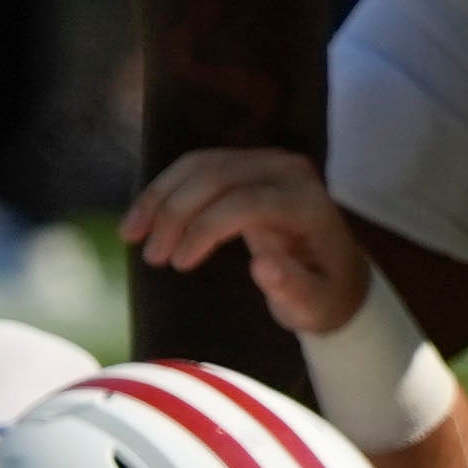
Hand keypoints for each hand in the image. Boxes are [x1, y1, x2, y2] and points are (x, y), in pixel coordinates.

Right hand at [125, 145, 373, 340]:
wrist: (336, 274)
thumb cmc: (324, 295)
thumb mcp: (314, 305)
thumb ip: (292, 288)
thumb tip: (262, 263)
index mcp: (308, 203)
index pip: (247, 201)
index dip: (206, 228)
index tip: (178, 265)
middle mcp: (288, 171)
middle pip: (219, 176)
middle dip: (176, 213)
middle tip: (151, 257)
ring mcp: (266, 162)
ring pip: (201, 165)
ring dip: (160, 197)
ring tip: (131, 236)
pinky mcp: (245, 164)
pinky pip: (197, 166)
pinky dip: (164, 189)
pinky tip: (141, 218)